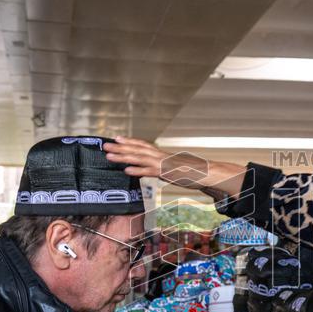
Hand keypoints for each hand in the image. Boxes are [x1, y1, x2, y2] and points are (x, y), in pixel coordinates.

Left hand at [104, 137, 247, 197]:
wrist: (207, 173)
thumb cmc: (192, 171)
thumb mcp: (174, 167)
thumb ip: (162, 166)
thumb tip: (151, 169)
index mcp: (162, 154)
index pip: (142, 145)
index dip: (129, 141)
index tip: (116, 138)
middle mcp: (160, 156)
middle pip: (137, 149)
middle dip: (120, 148)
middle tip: (105, 146)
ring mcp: (162, 164)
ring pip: (139, 158)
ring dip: (123, 157)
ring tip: (110, 156)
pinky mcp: (166, 173)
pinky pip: (149, 172)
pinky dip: (137, 171)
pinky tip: (126, 171)